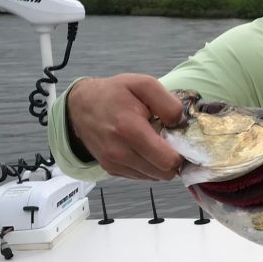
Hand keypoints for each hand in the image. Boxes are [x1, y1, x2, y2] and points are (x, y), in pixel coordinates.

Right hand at [67, 73, 184, 179]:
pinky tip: (144, 147)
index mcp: (129, 129)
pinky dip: (149, 165)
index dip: (181, 152)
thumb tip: (181, 124)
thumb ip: (168, 103)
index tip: (180, 138)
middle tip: (170, 140)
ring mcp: (113, 164)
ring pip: (155, 177)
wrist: (80, 105)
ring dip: (161, 163)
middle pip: (164, 173)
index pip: (168, 160)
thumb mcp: (144, 85)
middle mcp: (119, 152)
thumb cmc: (114, 93)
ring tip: (155, 142)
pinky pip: (142, 175)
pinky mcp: (111, 169)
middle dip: (174, 159)